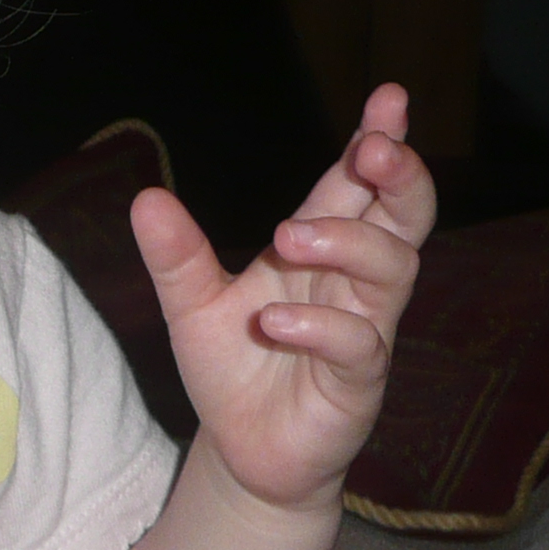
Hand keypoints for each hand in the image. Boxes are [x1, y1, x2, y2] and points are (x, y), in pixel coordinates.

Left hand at [132, 83, 433, 509]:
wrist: (241, 452)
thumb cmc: (234, 369)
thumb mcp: (191, 306)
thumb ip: (176, 256)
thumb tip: (144, 198)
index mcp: (319, 250)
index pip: (356, 187)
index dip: (377, 141)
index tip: (387, 98)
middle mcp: (352, 283)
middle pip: (404, 217)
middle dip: (399, 177)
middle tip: (373, 149)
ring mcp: (364, 330)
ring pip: (392, 269)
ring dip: (346, 244)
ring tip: (287, 238)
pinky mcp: (359, 383)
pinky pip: (360, 342)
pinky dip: (320, 326)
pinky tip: (275, 321)